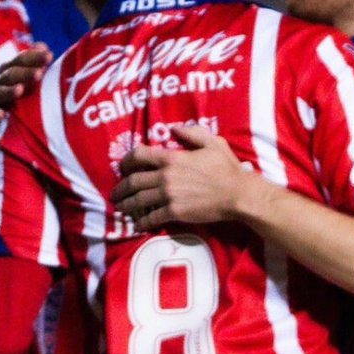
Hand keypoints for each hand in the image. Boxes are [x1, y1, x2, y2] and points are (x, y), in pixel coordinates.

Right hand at [0, 44, 51, 125]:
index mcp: (7, 71)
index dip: (32, 57)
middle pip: (9, 75)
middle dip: (24, 73)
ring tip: (20, 89)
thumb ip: (30, 63)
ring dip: (9, 91)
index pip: (19, 61)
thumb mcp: (15, 76)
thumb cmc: (5, 91)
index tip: (49, 55)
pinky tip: (1, 115)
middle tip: (40, 73)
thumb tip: (45, 48)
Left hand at [111, 125, 260, 230]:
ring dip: (126, 205)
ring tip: (120, 208)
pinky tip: (138, 225)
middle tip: (116, 192)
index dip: (126, 161)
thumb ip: (192, 133)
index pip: (139, 155)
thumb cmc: (227, 168)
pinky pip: (153, 217)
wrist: (237, 195)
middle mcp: (165, 177)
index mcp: (172, 158)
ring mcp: (169, 196)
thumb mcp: (213, 142)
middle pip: (134, 181)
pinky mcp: (175, 212)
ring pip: (139, 200)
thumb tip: (174, 128)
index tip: (122, 167)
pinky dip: (143, 222)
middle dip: (121, 187)